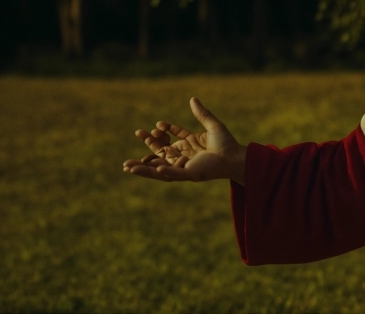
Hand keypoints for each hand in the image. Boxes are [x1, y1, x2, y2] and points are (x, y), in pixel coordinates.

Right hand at [123, 97, 246, 184]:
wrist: (236, 157)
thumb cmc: (227, 144)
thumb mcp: (212, 125)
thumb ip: (202, 114)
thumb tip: (193, 99)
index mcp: (188, 148)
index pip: (169, 142)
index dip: (161, 133)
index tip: (157, 124)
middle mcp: (184, 158)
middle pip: (160, 154)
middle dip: (147, 148)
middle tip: (136, 136)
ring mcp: (185, 167)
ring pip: (160, 169)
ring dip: (144, 168)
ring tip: (127, 166)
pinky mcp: (190, 174)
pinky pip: (174, 174)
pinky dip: (164, 172)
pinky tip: (154, 168)